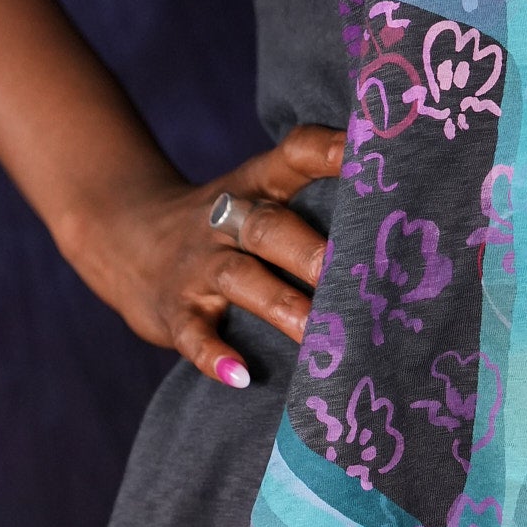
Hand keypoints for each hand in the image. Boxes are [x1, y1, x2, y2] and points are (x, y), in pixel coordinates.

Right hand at [58, 124, 345, 386]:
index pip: (293, 155)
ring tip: (319, 334)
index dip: (329, 150)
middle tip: (359, 276)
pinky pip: (193, 333)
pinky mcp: (174, 310)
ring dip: (282, 306)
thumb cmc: (221, 224)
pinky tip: (240, 376)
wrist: (120, 232)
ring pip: (240, 280)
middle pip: (269, 227)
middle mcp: (227, 221)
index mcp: (255, 187)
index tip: (367, 151)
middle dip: (311, 251)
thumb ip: (313, 199)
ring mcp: (198, 267)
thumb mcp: (255, 196)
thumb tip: (406, 223)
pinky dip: (214, 356)